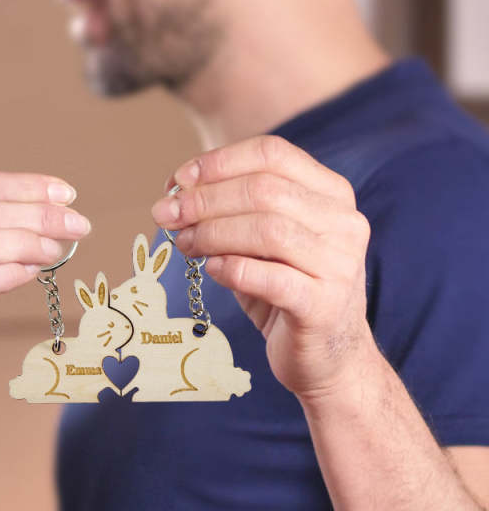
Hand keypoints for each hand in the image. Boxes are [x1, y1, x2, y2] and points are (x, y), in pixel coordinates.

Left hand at [152, 136, 373, 399]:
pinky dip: (232, 269)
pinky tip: (212, 269)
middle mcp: (344, 222)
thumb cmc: (285, 288)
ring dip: (212, 232)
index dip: (218, 162)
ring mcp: (340, 264)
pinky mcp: (324, 306)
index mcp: (331, 192)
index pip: (271, 153)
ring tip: (185, 244)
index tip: (178, 180)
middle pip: (263, 190)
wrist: (327, 356)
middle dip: (204, 199)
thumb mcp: (261, 240)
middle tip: (165, 214)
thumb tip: (174, 193)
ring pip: (266, 229)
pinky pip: (270, 277)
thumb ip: (230, 210)